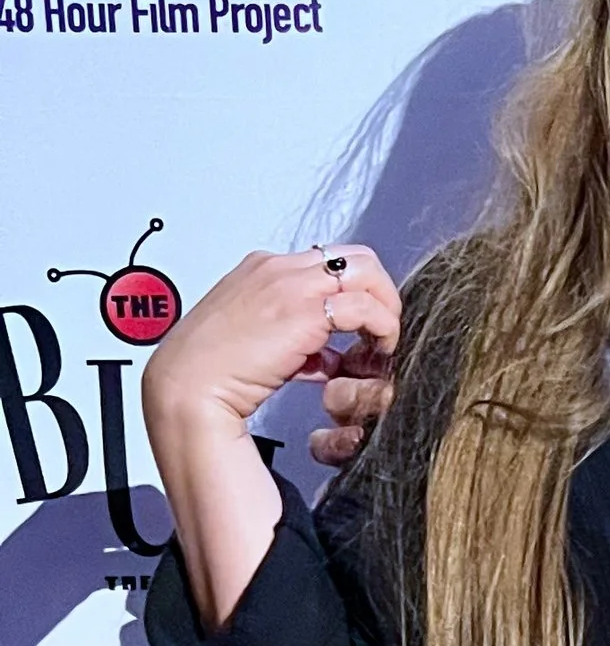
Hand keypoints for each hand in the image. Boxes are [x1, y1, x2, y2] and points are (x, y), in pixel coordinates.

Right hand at [144, 245, 401, 458]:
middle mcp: (277, 268)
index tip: (359, 327)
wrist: (187, 387)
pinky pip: (365, 307)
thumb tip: (324, 355)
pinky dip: (382, 327)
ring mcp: (291, 285)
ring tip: (384, 342)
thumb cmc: (211, 371)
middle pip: (354, 258)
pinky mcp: (304, 311)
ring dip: (386, 307)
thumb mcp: (257, 343)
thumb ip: (294, 340)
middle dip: (379, 290)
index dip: (351, 294)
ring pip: (366, 272)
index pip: (326, 264)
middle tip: (383, 327)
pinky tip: (377, 351)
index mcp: (261, 269)